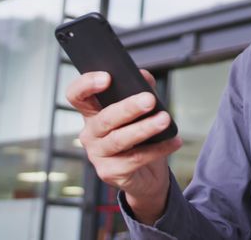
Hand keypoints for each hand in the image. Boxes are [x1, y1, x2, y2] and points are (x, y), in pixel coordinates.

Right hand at [66, 69, 182, 223]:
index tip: (107, 78)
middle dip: (128, 108)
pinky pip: (135, 159)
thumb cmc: (140, 137)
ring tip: (165, 120)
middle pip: (104, 118)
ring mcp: (97, 154)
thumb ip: (141, 88)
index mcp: (93, 113)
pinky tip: (173, 141)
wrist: (147, 175)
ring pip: (119, 139)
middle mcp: (90, 133)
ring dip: (144, 128)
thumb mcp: (142, 110)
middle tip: (149, 100)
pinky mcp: (110, 172)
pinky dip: (157, 149)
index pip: (77, 95)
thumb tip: (143, 76)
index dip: (86, 85)